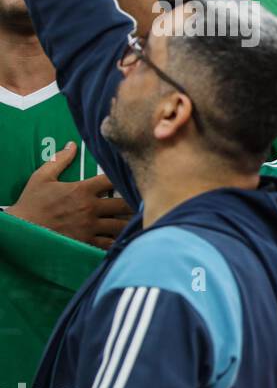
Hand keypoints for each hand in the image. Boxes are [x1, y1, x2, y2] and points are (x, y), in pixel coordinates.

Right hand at [7, 143, 131, 248]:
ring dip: (130, 222)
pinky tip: (125, 238)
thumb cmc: (31, 203)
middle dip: (134, 203)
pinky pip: (110, 243)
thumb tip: (72, 145)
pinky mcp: (86, 242)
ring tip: (137, 220)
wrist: (21, 230)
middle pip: (124, 204)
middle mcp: (89, 208)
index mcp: (82, 190)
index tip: (130, 177)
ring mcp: (89, 227)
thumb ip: (59, 161)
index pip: (112, 179)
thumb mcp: (41, 178)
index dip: (123, 177)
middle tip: (143, 202)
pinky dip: (119, 240)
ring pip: (121, 225)